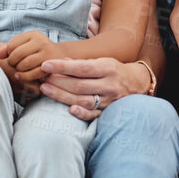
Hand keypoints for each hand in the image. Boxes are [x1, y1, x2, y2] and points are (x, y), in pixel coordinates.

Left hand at [2, 30, 56, 82]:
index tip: (12, 58)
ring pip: (23, 64)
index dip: (8, 54)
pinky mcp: (51, 66)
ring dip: (18, 70)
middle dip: (12, 63)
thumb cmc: (37, 52)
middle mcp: (41, 41)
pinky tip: (21, 76)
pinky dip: (24, 77)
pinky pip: (32, 74)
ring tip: (19, 70)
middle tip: (14, 66)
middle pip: (16, 54)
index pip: (11, 45)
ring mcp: (47, 54)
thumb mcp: (25, 45)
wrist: (61, 58)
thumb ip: (9, 48)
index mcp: (33, 34)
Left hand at [37, 57, 151, 120]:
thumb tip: (59, 62)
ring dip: (62, 96)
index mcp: (108, 68)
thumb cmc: (113, 70)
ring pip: (83, 100)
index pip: (82, 68)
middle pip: (79, 85)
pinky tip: (70, 109)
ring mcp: (109, 100)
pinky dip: (82, 114)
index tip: (46, 65)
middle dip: (58, 81)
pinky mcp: (108, 112)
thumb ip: (82, 64)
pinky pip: (94, 115)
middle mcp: (109, 85)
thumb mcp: (102, 61)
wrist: (136, 84)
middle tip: (42, 77)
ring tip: (45, 89)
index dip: (62, 67)